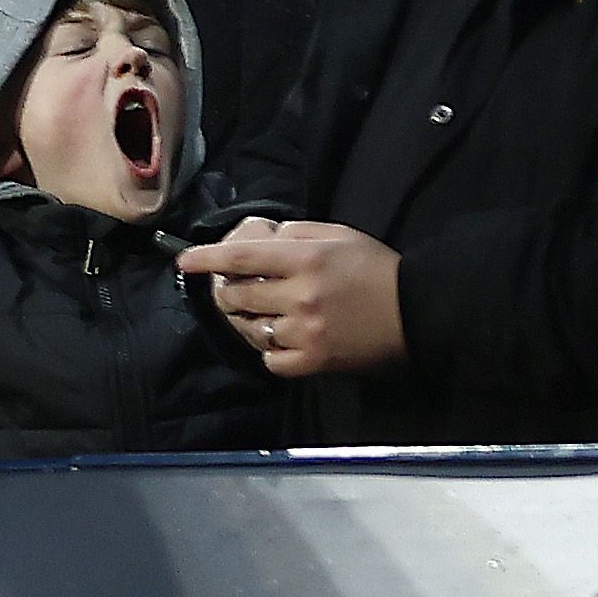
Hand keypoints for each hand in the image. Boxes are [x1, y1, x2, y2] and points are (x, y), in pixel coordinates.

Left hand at [174, 217, 405, 379]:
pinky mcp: (314, 362)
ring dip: (246, 321)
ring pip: (250, 329)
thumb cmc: (374, 267)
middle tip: (234, 289)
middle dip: (227, 291)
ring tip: (257, 314)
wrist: (414, 311)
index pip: (240, 258)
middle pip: (237, 297)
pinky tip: (279, 338)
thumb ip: (295, 234)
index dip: (206, 258)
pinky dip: (269, 349)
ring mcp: (305, 332)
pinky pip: (271, 359)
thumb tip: (260, 240)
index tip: (184, 261)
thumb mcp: (336, 234)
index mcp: (303, 259)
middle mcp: (298, 295)